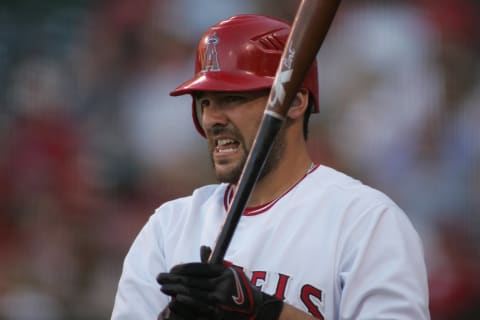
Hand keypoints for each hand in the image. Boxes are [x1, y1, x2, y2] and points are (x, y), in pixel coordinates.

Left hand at [157, 247, 282, 319]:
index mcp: (224, 272)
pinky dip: (184, 305)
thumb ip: (214, 263)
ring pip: (191, 294)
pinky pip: (197, 309)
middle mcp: (222, 285)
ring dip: (174, 291)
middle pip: (192, 281)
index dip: (182, 268)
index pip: (199, 268)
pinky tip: (174, 301)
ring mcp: (220, 301)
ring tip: (163, 287)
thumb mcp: (231, 272)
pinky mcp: (218, 315)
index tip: (171, 269)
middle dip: (173, 279)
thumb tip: (203, 248)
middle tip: (159, 277)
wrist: (257, 310)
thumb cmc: (240, 289)